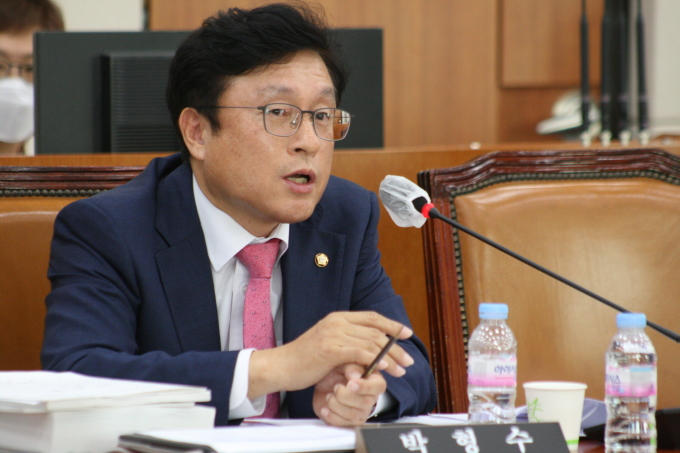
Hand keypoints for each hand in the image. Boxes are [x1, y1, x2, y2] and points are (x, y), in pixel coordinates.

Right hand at [248, 311, 413, 398]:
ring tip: (401, 370)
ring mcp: (334, 333)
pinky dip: (375, 360)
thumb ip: (347, 342)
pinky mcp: (331, 349)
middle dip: (396, 347)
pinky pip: (360, 352)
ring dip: (390, 357)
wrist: (281, 366)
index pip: (372, 317)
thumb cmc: (304, 360)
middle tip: (408, 361)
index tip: (407, 334)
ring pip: (372, 342)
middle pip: (376, 331)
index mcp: (338, 317)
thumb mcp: (328, 345)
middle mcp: (337, 321)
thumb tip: (371, 349)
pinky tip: (384, 369)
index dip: (392, 325)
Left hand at [313, 364, 385, 425]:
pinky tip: (325, 408)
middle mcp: (370, 398)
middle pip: (365, 402)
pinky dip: (330, 415)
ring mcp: (361, 412)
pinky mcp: (350, 422)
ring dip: (335, 404)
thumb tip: (357, 376)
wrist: (323, 384)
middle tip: (335, 387)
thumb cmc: (337, 371)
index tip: (350, 383)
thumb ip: (352, 367)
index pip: (379, 386)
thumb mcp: (343, 362)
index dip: (365, 386)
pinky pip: (343, 423)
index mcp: (373, 381)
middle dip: (344, 395)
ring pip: (353, 414)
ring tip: (329, 396)